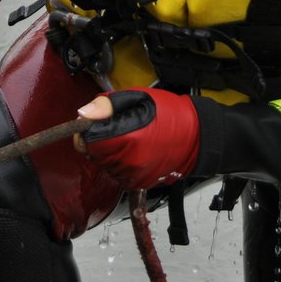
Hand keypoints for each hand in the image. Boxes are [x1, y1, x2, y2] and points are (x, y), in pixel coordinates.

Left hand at [76, 88, 200, 188]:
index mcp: (125, 139)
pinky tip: (133, 149)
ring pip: (103, 164)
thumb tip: (84, 113)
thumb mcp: (138, 98)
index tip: (99, 120)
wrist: (196, 137)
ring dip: (108, 151)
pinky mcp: (136, 183)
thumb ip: (107, 105)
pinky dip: (119, 161)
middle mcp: (126, 163)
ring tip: (129, 137)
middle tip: (118, 125)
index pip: (85, 141)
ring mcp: (132, 176)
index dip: (88, 128)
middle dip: (99, 139)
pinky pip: (116, 172)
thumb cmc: (170, 115)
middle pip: (92, 153)